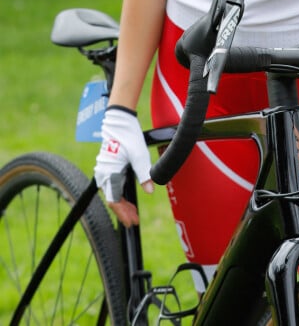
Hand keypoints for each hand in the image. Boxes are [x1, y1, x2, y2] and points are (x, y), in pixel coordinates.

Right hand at [94, 107, 153, 226]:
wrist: (119, 120)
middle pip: (113, 199)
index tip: (132, 222)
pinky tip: (129, 197)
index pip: (114, 201)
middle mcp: (104, 174)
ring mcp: (105, 170)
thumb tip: (150, 190)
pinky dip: (120, 193)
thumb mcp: (140, 155)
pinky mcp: (109, 166)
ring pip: (112, 193)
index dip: (123, 213)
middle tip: (135, 220)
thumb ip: (144, 174)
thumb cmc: (128, 136)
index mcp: (109, 173)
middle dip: (124, 211)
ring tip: (133, 211)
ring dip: (122, 203)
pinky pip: (113, 185)